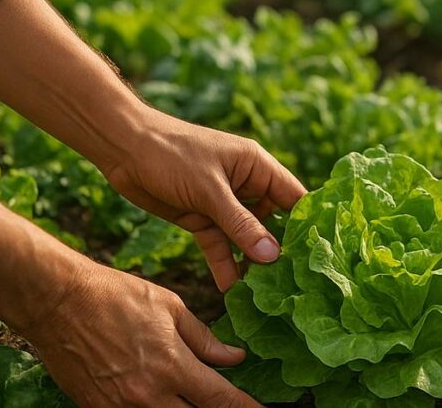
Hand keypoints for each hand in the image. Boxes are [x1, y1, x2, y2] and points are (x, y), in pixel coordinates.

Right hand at [27, 261, 260, 407]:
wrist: (55, 301)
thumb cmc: (114, 295)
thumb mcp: (169, 307)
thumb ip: (203, 338)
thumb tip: (235, 357)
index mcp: (171, 366)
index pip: (220, 400)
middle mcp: (148, 394)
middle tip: (225, 403)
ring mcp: (119, 407)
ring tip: (194, 398)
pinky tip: (164, 399)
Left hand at [103, 109, 305, 290]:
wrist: (122, 148)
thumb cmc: (172, 154)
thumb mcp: (210, 190)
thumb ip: (240, 224)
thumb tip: (272, 255)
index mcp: (257, 167)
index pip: (293, 197)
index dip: (306, 224)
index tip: (319, 255)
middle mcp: (245, 185)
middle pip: (272, 222)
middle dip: (279, 250)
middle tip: (293, 284)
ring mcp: (223, 204)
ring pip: (245, 238)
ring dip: (251, 263)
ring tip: (264, 294)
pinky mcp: (201, 218)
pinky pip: (219, 246)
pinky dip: (224, 265)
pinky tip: (231, 290)